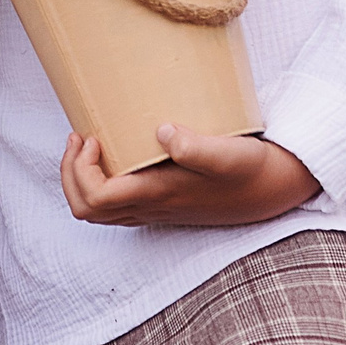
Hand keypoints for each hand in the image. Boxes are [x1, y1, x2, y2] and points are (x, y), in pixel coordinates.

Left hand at [62, 122, 319, 226]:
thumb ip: (197, 146)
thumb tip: (162, 131)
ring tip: (88, 144)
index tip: (92, 136)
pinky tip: (113, 155)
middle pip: (86, 210)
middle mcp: (151, 209)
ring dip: (81, 180)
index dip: (80, 170)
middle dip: (70, 175)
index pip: (95, 199)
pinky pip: (114, 207)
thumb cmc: (251, 168)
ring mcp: (155, 211)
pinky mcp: (163, 205)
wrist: (275, 189)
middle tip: (79, 137)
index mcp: (158, 195)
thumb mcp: (230, 153)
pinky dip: (98, 183)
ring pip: (97, 212)